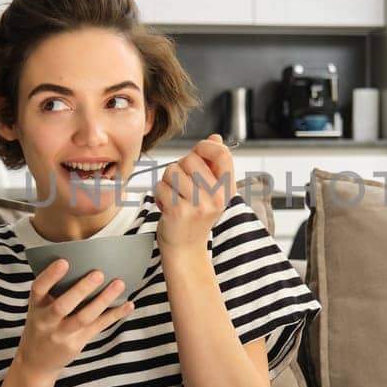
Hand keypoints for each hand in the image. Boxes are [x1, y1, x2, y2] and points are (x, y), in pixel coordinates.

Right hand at [11, 259, 134, 382]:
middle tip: (99, 274)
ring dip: (103, 300)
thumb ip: (53, 291)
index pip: (39, 288)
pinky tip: (127, 304)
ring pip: (84, 317)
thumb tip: (83, 262)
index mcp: (35, 306)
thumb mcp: (38, 308)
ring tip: (118, 284)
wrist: (36, 361)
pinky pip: (98, 327)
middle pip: (63, 306)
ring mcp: (62, 334)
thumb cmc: (41, 325)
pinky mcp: (77, 343)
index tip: (64, 261)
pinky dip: (114, 315)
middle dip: (81, 290)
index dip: (50, 275)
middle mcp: (46, 321)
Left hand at [155, 134, 236, 250]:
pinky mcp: (179, 211)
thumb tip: (215, 138)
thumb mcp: (210, 191)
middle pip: (190, 159)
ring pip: (172, 171)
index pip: (222, 154)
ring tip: (174, 196)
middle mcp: (216, 197)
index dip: (206, 147)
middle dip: (180, 168)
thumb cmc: (195, 216)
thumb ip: (213, 164)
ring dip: (167, 181)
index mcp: (227, 189)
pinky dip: (159, 194)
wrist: (185, 249)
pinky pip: (161, 186)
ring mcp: (198, 205)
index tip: (197, 153)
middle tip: (182, 186)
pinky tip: (166, 206)